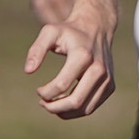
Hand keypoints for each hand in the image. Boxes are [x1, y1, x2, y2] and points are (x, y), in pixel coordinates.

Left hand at [24, 0, 113, 118]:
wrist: (96, 27)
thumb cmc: (68, 31)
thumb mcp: (49, 32)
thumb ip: (36, 50)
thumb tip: (28, 71)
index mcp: (82, 56)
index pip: (61, 85)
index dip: (46, 93)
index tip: (38, 90)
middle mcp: (98, 69)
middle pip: (76, 101)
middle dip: (54, 108)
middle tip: (42, 103)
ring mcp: (106, 79)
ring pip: (85, 109)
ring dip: (65, 112)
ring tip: (51, 105)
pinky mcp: (110, 86)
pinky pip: (91, 107)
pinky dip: (76, 110)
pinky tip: (63, 103)